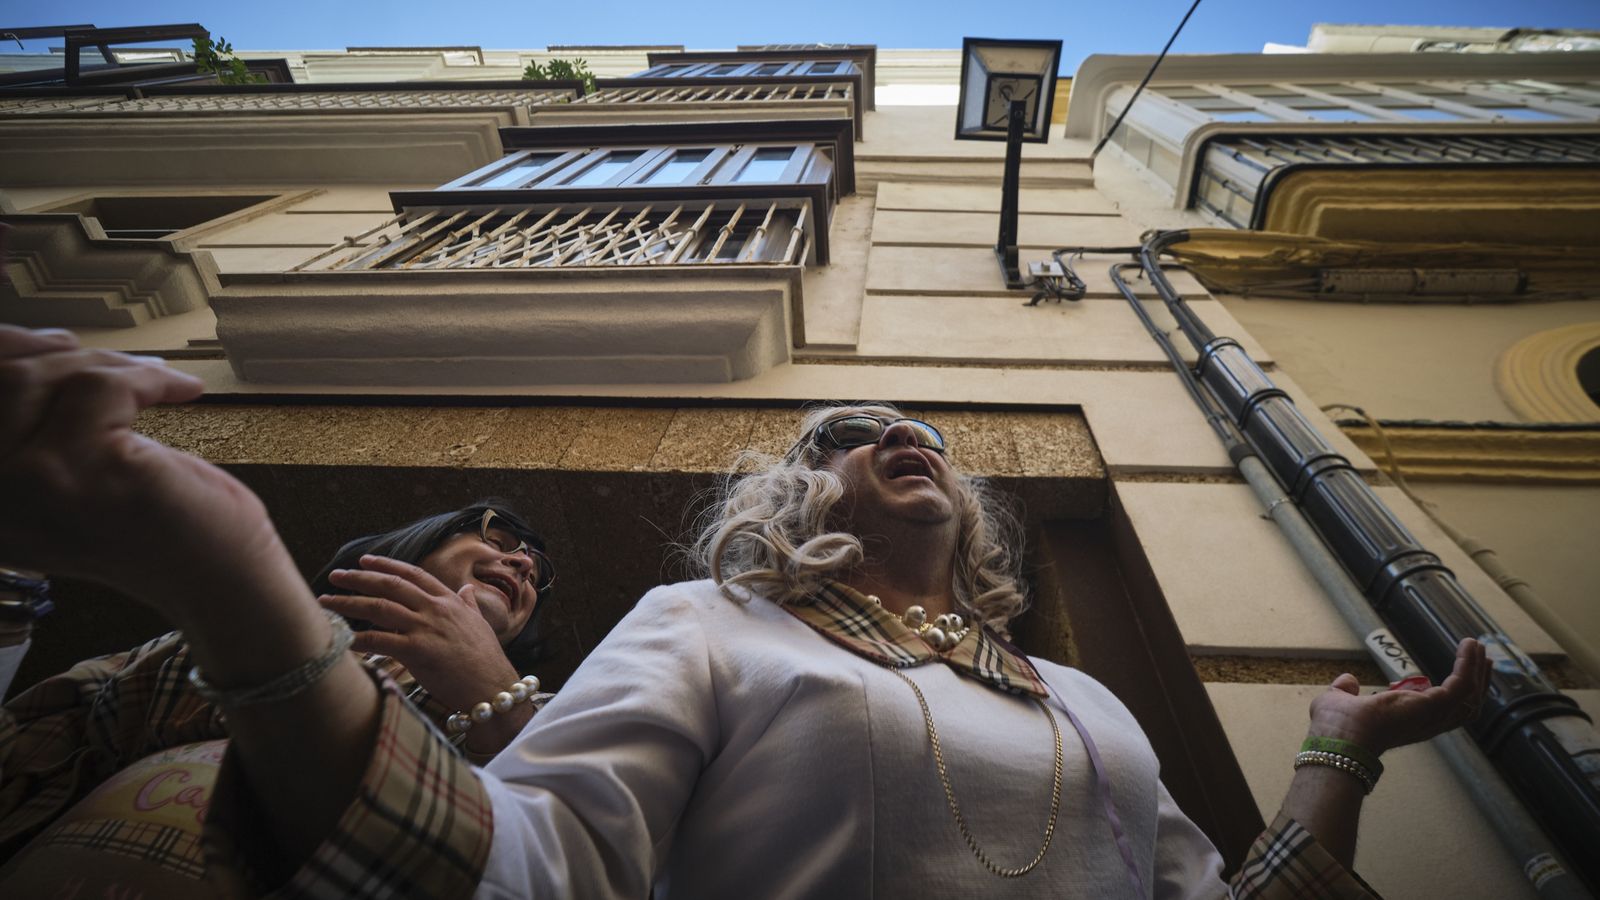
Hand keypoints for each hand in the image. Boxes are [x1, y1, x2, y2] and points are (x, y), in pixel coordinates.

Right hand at [0, 326, 293, 618]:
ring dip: (107, 365)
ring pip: (43, 377)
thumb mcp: (74, 475)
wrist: (221, 584)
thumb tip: (38, 345)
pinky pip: (102, 386)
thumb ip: (38, 429)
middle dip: (60, 355)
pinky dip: (151, 377)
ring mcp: (29, 485)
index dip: (8, 353)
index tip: (56, 344)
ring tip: (152, 381)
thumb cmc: (159, 527)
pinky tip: (183, 390)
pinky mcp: (85, 469)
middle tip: (116, 363)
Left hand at [319, 555, 518, 712]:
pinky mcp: (416, 651)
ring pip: (379, 608)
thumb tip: (465, 588)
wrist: (492, 687)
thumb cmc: (486, 659)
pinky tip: (341, 638)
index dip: (386, 565)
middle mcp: (435, 609)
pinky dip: (356, 638)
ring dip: (348, 603)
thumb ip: (468, 603)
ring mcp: (425, 628)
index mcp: (449, 601)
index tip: (364, 560)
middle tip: (335, 575)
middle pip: (390, 585)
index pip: (413, 574)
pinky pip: (378, 640)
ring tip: (326, 602)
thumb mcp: (480, 624)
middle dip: (359, 578)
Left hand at [1307, 637, 1489, 755]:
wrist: (1339, 736)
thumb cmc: (1336, 728)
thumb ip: (1345, 691)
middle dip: (1475, 681)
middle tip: (1482, 658)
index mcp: (1409, 724)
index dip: (1455, 693)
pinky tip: (1469, 645)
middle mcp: (1427, 724)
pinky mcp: (1435, 706)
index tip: (1461, 672)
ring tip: (1477, 646)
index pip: (1443, 711)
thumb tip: (1347, 681)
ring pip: (1469, 695)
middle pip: (1465, 705)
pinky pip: (1462, 684)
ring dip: (1476, 670)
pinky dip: (1468, 665)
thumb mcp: (1340, 702)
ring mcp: (1433, 717)